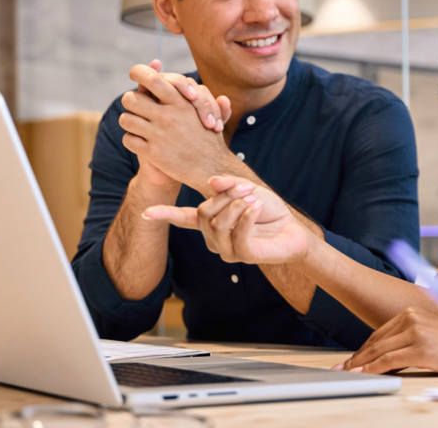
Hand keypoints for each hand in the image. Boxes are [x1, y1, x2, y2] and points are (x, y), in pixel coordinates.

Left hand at [119, 63, 231, 191]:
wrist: (212, 168)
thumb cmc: (208, 137)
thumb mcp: (204, 110)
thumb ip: (185, 88)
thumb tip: (159, 62)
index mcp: (181, 102)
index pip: (152, 79)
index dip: (139, 73)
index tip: (134, 74)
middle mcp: (168, 115)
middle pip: (130, 98)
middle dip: (131, 102)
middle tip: (137, 107)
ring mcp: (159, 134)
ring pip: (125, 119)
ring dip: (129, 122)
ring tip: (137, 126)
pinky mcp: (153, 152)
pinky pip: (128, 140)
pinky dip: (132, 141)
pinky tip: (141, 143)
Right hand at [143, 175, 310, 263]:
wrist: (291, 230)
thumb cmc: (267, 210)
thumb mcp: (248, 189)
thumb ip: (230, 184)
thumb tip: (211, 182)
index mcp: (210, 221)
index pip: (183, 218)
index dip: (164, 214)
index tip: (145, 211)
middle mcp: (214, 238)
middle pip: (203, 213)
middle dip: (225, 196)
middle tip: (246, 189)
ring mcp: (227, 250)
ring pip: (218, 224)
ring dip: (237, 206)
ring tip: (254, 200)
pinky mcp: (244, 256)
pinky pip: (237, 235)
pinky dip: (247, 217)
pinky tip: (257, 208)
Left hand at [334, 307, 437, 375]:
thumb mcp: (430, 336)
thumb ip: (409, 339)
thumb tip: (383, 356)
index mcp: (413, 312)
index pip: (380, 333)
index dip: (363, 349)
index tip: (351, 361)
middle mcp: (413, 317)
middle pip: (376, 341)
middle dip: (357, 358)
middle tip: (341, 369)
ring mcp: (417, 332)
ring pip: (380, 351)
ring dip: (361, 364)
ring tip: (348, 374)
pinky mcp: (422, 348)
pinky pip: (390, 360)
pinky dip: (373, 369)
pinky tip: (364, 375)